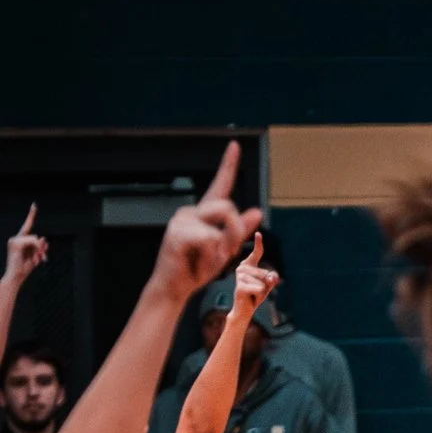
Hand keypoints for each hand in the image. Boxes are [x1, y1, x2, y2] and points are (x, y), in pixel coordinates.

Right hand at [1, 207, 42, 286]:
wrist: (16, 276)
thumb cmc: (25, 268)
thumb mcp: (36, 256)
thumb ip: (40, 247)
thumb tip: (43, 238)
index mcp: (21, 240)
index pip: (27, 226)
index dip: (31, 215)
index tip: (34, 205)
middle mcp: (16, 238)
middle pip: (36, 237)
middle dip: (42, 248)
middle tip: (43, 259)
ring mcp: (14, 240)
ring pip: (35, 239)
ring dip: (40, 250)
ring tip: (38, 260)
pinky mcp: (15, 243)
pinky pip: (32, 241)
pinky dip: (37, 249)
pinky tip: (35, 258)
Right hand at [153, 141, 262, 298]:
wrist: (174, 287)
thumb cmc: (196, 268)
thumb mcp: (225, 250)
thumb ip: (240, 231)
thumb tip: (257, 211)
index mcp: (203, 214)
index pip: (220, 186)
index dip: (228, 165)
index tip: (235, 145)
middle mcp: (191, 212)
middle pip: (229, 208)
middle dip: (235, 233)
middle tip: (224, 254)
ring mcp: (182, 220)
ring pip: (223, 222)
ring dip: (225, 246)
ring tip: (210, 260)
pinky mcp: (177, 234)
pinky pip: (210, 240)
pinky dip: (212, 257)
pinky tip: (199, 264)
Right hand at [229, 233, 277, 315]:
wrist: (244, 310)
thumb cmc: (255, 295)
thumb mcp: (267, 286)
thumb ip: (272, 279)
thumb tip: (272, 275)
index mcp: (249, 265)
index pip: (256, 253)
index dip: (258, 244)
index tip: (258, 233)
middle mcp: (242, 268)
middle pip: (265, 273)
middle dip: (267, 284)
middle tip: (257, 290)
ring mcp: (240, 277)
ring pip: (263, 282)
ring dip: (263, 291)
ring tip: (253, 294)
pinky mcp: (240, 287)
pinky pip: (259, 289)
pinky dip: (260, 295)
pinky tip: (252, 297)